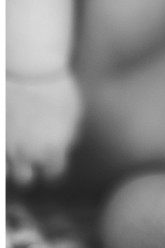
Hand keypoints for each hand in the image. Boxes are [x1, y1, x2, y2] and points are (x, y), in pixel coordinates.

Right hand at [6, 69, 81, 185]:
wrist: (30, 69)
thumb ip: (70, 134)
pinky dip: (2, 153)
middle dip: (27, 167)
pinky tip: (7, 140)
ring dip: (9, 162)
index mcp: (53, 151)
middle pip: (25, 178)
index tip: (48, 157)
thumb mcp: (73, 111)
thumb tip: (67, 146)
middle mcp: (28, 155)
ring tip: (14, 145)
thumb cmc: (56, 87)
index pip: (53, 173)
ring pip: (5, 171)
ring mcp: (7, 148)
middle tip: (26, 152)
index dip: (50, 165)